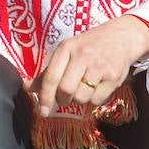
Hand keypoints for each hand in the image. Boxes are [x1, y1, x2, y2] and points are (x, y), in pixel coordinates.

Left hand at [29, 15, 148, 114]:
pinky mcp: (113, 76)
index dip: (45, 96)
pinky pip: (97, 100)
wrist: (121, 37)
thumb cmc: (88, 46)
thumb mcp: (67, 52)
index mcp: (66, 48)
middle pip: (65, 90)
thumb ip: (48, 72)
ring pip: (81, 97)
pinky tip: (96, 87)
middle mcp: (82, 56)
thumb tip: (26, 88)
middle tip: (65, 97)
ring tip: (82, 88)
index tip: (42, 110)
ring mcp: (99, 66)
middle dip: (62, 100)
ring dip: (78, 100)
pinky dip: (94, 99)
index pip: (51, 76)